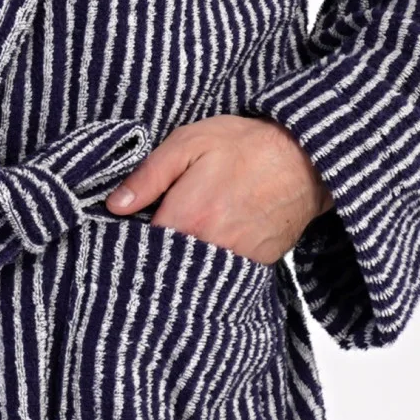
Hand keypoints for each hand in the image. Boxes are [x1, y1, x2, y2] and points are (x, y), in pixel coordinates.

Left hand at [104, 113, 333, 264]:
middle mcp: (208, 248)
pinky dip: (208, 266)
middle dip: (154, 254)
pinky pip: (220, 275)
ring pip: (192, 274)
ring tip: (182, 238)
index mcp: (186, 217)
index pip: (140, 246)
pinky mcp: (255, 267)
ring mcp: (234, 261)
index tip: (126, 228)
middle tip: (155, 232)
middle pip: (165, 265)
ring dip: (181, 263)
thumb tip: (114, 206)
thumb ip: (148, 175)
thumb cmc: (244, 146)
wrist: (305, 160)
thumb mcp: (188, 143)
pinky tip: (206, 245)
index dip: (129, 237)